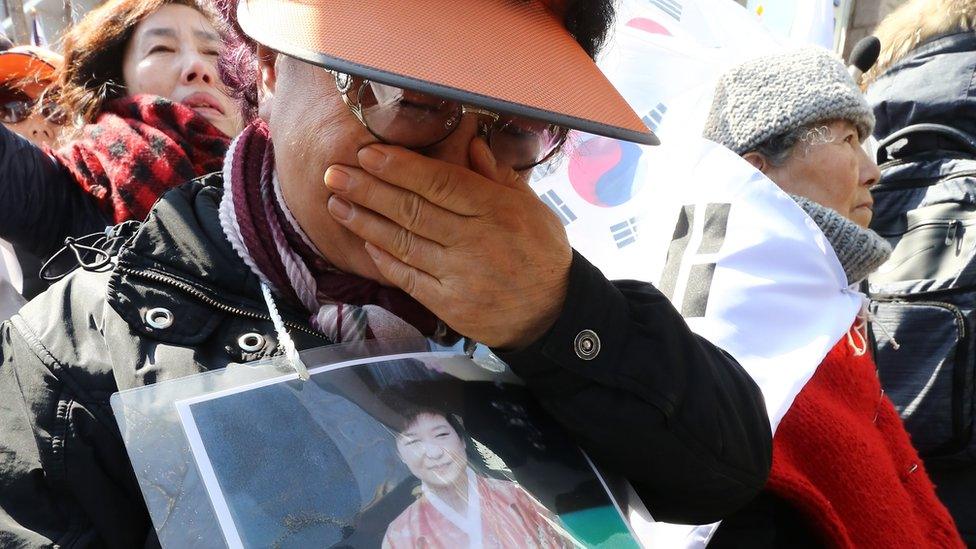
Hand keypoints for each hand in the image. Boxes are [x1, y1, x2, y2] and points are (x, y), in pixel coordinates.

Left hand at [324, 139, 571, 348]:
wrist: (553, 314)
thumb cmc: (541, 254)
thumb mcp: (533, 208)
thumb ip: (499, 177)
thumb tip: (472, 143)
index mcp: (497, 211)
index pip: (440, 183)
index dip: (400, 167)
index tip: (368, 154)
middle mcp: (475, 241)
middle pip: (412, 210)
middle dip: (368, 189)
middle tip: (334, 173)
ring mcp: (459, 275)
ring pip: (403, 242)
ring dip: (365, 221)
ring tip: (336, 203)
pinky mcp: (447, 304)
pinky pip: (407, 276)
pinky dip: (383, 258)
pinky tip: (364, 241)